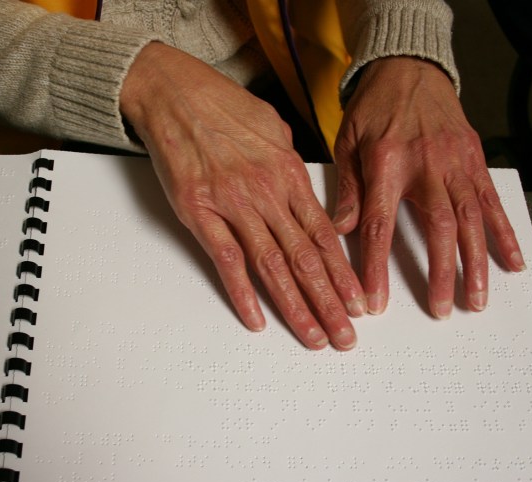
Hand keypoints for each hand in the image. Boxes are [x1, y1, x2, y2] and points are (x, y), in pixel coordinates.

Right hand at [121, 43, 365, 349]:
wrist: (173, 93)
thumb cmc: (221, 105)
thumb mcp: (271, 127)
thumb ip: (290, 164)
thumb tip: (302, 190)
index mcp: (288, 173)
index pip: (324, 235)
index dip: (343, 273)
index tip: (358, 302)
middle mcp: (266, 192)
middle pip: (305, 258)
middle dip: (329, 302)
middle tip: (346, 335)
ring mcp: (233, 204)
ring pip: (272, 265)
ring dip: (295, 306)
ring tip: (314, 336)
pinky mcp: (199, 212)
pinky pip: (226, 260)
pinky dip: (242, 292)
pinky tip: (257, 319)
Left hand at [332, 57, 525, 317]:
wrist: (408, 68)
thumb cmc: (372, 109)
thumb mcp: (346, 143)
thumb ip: (346, 189)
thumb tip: (337, 233)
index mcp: (384, 163)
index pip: (378, 225)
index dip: (376, 267)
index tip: (374, 302)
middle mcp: (425, 165)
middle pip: (437, 228)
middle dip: (440, 272)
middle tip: (442, 310)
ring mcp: (455, 162)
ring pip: (471, 219)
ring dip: (476, 262)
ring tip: (477, 298)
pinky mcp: (474, 159)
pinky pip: (491, 201)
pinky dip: (503, 233)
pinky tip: (511, 261)